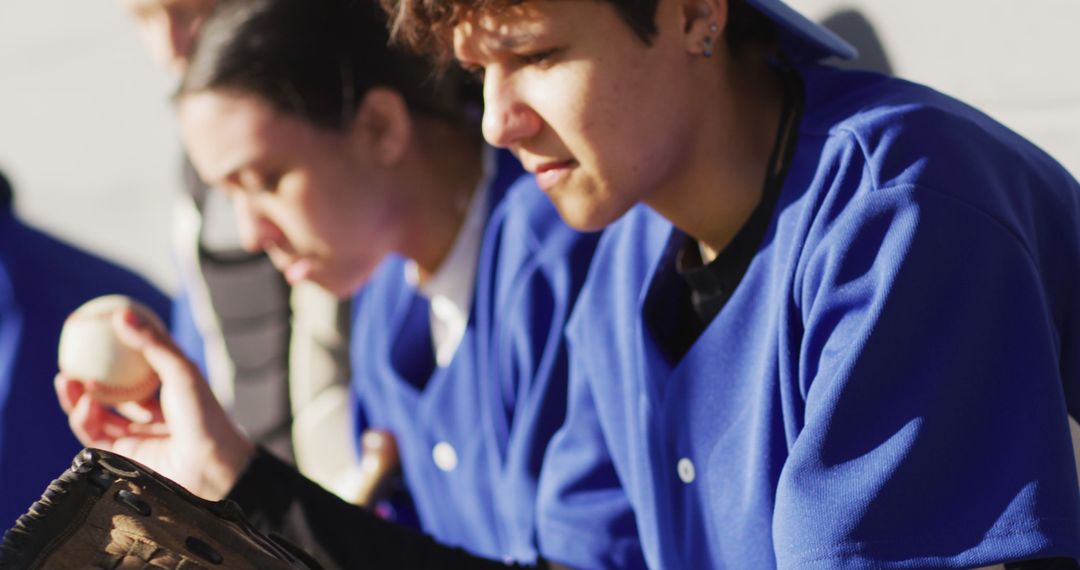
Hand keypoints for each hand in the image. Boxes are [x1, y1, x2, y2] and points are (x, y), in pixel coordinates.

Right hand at [55, 307, 254, 499]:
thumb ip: (151, 344)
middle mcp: (153, 411)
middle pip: (113, 388)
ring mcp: (137, 434)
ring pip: (97, 412)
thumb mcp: (181, 371)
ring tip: (67, 378)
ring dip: (77, 395)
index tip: (93, 329)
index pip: (138, 364)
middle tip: (68, 353)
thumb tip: (120, 313)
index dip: (116, 346)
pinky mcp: (123, 456)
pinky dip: (84, 417)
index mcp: (171, 389)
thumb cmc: (205, 416)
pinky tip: (84, 402)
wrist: (211, 467)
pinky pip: (94, 433)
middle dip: (88, 372)